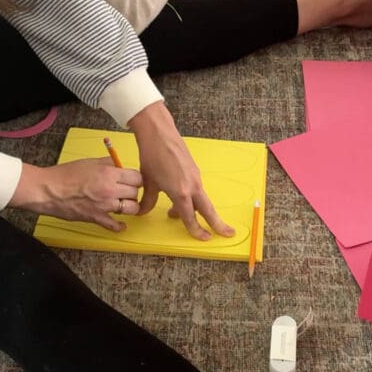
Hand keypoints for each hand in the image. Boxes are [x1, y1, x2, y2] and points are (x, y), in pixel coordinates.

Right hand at [9, 158, 141, 231]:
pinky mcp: (96, 218)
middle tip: (126, 191)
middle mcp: (110, 190)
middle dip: (132, 192)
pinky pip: (115, 225)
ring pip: (131, 209)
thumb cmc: (65, 174)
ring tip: (124, 204)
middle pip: (135, 193)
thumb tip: (119, 165)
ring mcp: (104, 206)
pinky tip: (121, 224)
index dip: (136, 179)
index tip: (132, 180)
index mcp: (109, 173)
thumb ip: (108, 162)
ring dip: (129, 207)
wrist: (48, 190)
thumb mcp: (89, 161)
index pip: (137, 178)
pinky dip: (119, 226)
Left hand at [128, 101, 234, 240]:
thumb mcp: (148, 182)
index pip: (190, 217)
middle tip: (228, 233)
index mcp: (181, 192)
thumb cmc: (152, 157)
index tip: (204, 238)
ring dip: (195, 210)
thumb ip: (147, 201)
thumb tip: (143, 211)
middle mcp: (192, 186)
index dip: (196, 230)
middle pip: (208, 209)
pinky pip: (196, 189)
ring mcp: (195, 177)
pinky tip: (176, 197)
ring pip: (201, 199)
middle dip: (218, 223)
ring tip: (174, 215)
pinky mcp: (194, 170)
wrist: (159, 133)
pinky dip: (191, 198)